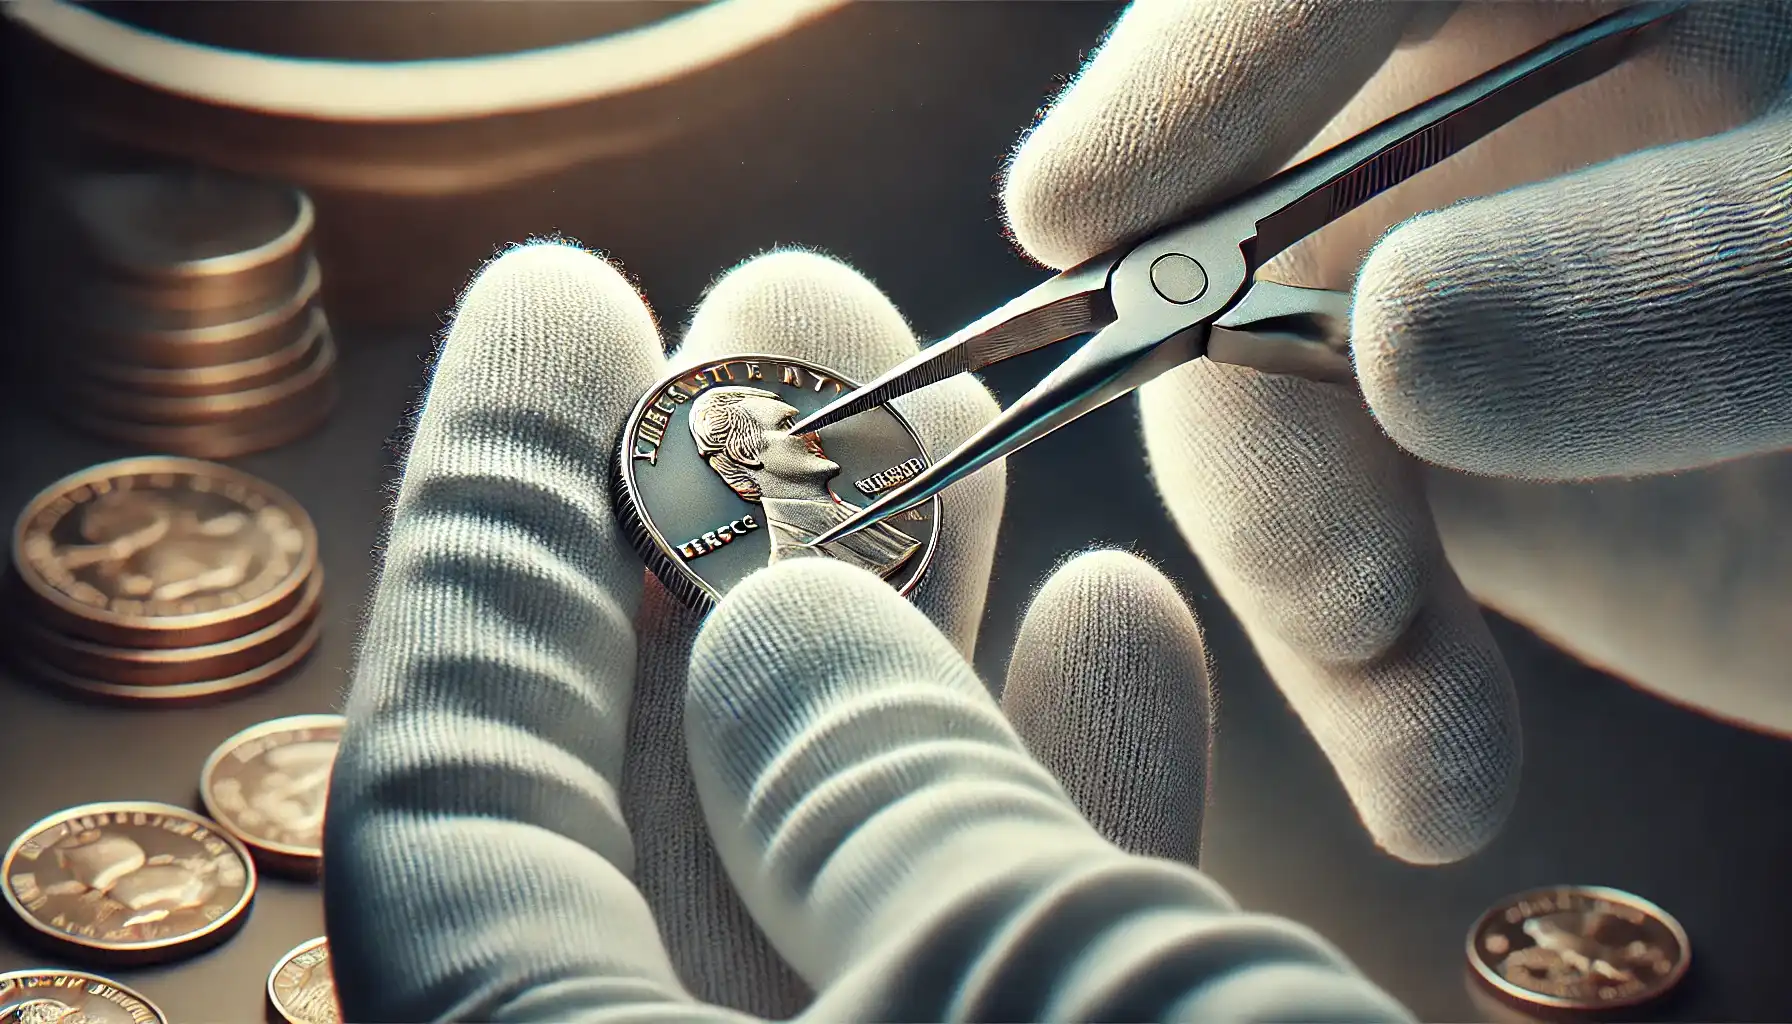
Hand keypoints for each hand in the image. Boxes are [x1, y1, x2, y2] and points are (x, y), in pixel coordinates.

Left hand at [323, 243, 1222, 1019]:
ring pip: (852, 854)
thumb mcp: (1005, 984)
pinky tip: (1117, 624)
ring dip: (917, 627)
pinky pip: (1012, 957)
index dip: (496, 524)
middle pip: (662, 789)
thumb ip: (878, 807)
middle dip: (740, 519)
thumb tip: (781, 630)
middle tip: (798, 316)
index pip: (448, 798)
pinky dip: (1070, 799)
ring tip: (972, 423)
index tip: (567, 312)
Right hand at [1001, 0, 1791, 863]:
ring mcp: (1429, 288)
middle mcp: (1471, 124)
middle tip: (1327, 585)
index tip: (1085, 213)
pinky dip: (1356, 675)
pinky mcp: (1412, 446)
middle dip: (1252, 420)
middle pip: (1244, 220)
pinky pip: (1315, 533)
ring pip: (1248, 404)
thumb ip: (1679, 279)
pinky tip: (1430, 765)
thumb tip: (1391, 334)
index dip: (1203, 68)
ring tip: (1424, 739)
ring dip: (1309, 588)